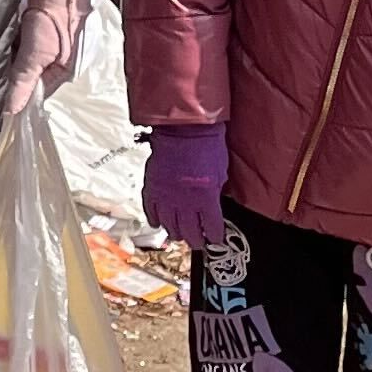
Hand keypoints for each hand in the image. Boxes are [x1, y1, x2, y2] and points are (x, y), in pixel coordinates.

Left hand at [2, 0, 93, 117]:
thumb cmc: (57, 17)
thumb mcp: (39, 54)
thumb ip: (24, 81)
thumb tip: (11, 110)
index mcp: (61, 69)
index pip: (36, 92)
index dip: (17, 96)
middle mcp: (49, 58)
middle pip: (23, 76)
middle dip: (7, 77)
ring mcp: (36, 42)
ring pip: (14, 60)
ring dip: (3, 60)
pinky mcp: (25, 27)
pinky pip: (9, 43)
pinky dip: (2, 45)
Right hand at [143, 121, 228, 255]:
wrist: (184, 129)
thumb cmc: (207, 146)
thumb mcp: (220, 173)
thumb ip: (215, 194)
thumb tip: (212, 207)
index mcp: (205, 198)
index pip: (211, 228)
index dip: (214, 237)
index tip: (216, 239)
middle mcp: (184, 202)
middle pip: (189, 232)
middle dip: (196, 240)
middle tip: (198, 242)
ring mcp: (166, 196)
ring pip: (169, 226)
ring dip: (176, 233)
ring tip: (180, 234)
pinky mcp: (152, 188)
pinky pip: (151, 211)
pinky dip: (155, 220)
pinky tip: (159, 223)